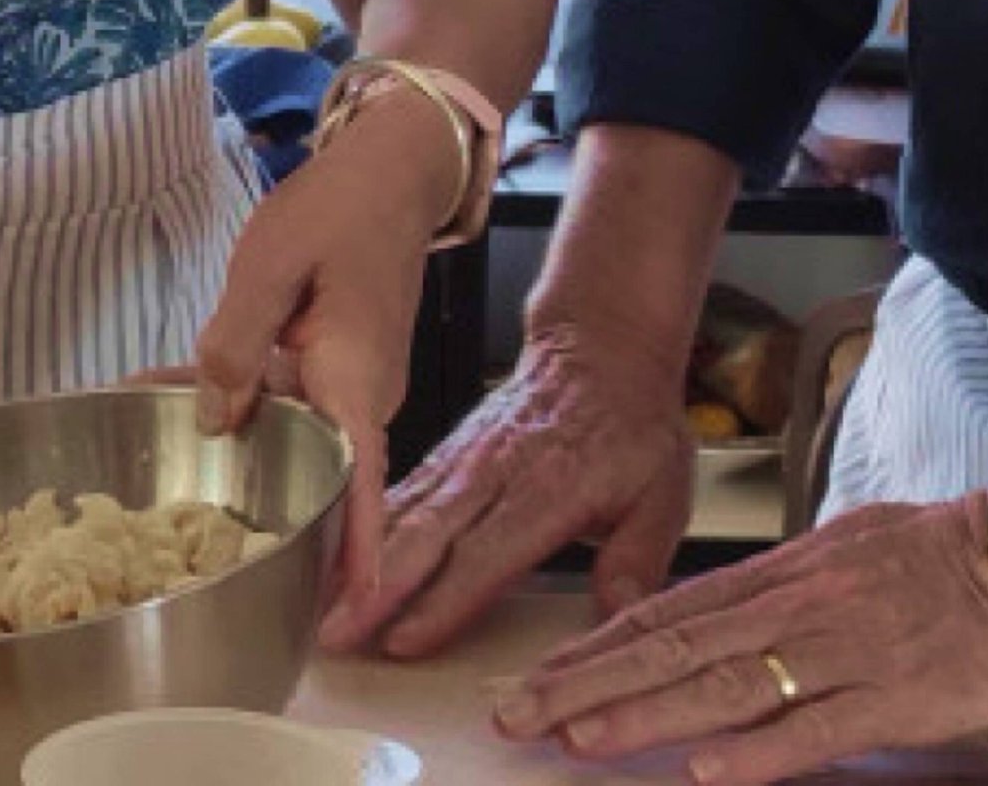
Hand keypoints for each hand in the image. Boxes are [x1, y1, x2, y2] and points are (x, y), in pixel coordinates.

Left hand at [193, 101, 445, 605]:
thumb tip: (217, 421)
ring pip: (290, 436)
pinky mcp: (335, 366)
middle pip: (317, 474)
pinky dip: (234, 398)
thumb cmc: (338, 208)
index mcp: (353, 378)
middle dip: (261, 511)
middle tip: (183, 548)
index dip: (350, 551)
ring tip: (142, 434)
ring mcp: (350, 384)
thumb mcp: (270, 263)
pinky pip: (284, 399)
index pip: (359, 481)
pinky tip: (162, 386)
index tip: (343, 615)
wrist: (392, 171)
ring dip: (231, 447)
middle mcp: (361, 395)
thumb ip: (237, 344)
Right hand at [320, 322, 694, 656]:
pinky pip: (403, 490)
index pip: (489, 552)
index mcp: (551, 488)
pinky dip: (364, 524)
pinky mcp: (449, 451)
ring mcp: (466, 458)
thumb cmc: (631, 424)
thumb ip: (639, 557)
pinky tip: (338, 555)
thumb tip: (621, 612)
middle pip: (428, 534)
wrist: (599, 349)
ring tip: (324, 605)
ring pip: (404, 512)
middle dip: (377, 587)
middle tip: (337, 634)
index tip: (405, 637)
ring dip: (359, 560)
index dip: (445, 598)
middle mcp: (497, 471)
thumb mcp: (663, 492)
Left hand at [493, 498, 987, 784]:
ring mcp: (837, 653)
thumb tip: (716, 611)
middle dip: (587, 682)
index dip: (594, 646)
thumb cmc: (935, 552)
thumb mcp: (837, 547)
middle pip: (672, 648)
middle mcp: (791, 608)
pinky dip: (756, 751)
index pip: (664, 612)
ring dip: (645, 715)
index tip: (539, 672)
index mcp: (776, 573)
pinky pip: (813, 728)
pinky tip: (703, 771)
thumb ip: (774, 584)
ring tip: (578, 735)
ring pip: (724, 686)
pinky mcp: (891, 698)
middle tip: (520, 712)